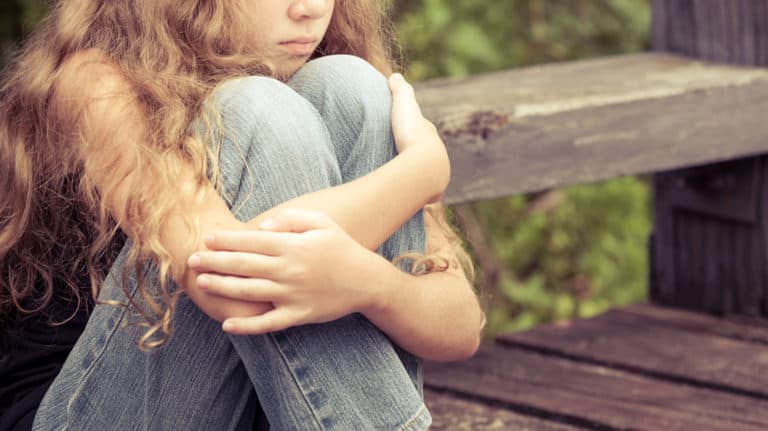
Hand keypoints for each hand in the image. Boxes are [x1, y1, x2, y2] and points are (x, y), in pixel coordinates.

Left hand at [187, 208, 392, 333]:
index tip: (206, 239)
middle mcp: (289, 270)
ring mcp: (292, 295)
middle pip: (244, 266)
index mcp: (292, 246)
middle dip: (215, 262)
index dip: (226, 241)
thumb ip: (290, 219)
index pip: (251, 242)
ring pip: (250, 292)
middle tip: (191, 259)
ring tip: (202, 283)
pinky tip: (227, 325)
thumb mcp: (321, 222)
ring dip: (223, 287)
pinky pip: (269, 323)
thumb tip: (263, 227)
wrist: (367, 280)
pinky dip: (247, 326)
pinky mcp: (299, 315)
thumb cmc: (342, 248)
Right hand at [388, 73, 449, 201]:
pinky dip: (422, 196)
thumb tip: (394, 76)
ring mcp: (437, 175)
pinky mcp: (432, 192)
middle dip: (419, 156)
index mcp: (430, 135)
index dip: (415, 129)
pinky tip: (415, 200)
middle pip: (427, 154)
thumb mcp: (403, 106)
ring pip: (428, 175)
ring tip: (408, 182)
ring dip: (420, 178)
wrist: (424, 164)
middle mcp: (438, 155)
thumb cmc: (412, 134)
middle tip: (405, 159)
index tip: (407, 131)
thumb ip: (399, 90)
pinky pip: (427, 195)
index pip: (424, 130)